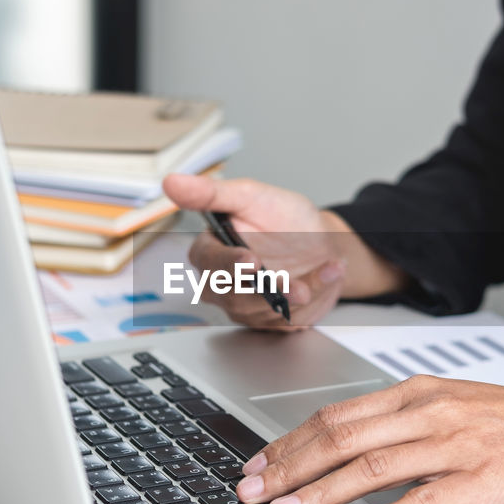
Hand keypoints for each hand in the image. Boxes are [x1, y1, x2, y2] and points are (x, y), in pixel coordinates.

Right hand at [162, 174, 406, 329]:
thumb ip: (213, 193)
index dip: (228, 264)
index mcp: (211, 250)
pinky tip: (332, 271)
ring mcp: (247, 306)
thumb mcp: (251, 196)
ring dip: (300, 291)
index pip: (208, 262)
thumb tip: (171, 182)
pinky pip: (291, 316)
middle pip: (234, 295)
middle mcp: (223, 283)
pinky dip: (318, 293)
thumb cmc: (282, 218)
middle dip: (267, 291)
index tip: (251, 261)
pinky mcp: (272, 320)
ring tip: (328, 268)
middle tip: (294, 285)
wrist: (320, 241)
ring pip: (265, 310)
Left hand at [234, 376, 503, 503]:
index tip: (256, 466)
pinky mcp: (484, 480)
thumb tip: (342, 448)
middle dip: (289, 468)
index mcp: (418, 393)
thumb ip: (401, 423)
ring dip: (322, 492)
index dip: (288, 443)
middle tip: (252, 493)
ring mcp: (456, 445)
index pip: (336, 416)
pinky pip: (426, 498)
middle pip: (342, 438)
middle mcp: (430, 413)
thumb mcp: (452, 404)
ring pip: (373, 467)